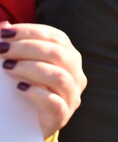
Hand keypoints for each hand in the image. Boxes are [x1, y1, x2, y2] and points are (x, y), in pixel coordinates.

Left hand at [0, 22, 85, 137]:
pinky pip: (54, 102)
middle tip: (2, 50)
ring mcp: (72, 95)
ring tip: (8, 68)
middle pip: (58, 54)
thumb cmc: (28, 88)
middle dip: (27, 48)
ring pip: (59, 76)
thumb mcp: (25, 65)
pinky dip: (36, 93)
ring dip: (30, 69)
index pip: (56, 37)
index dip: (31, 32)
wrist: (30, 124)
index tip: (5, 33)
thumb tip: (3, 26)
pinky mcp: (63, 115)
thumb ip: (17, 47)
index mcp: (69, 57)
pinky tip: (20, 88)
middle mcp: (76, 73)